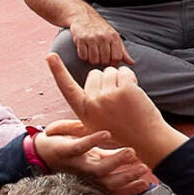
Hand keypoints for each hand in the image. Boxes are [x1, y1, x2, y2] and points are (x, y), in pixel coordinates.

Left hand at [28, 118, 152, 194]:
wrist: (41, 150)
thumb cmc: (71, 152)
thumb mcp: (94, 156)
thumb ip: (112, 157)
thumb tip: (135, 156)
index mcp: (95, 177)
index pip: (116, 187)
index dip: (131, 188)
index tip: (147, 183)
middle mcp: (86, 175)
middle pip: (110, 182)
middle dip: (128, 176)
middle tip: (144, 168)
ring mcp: (76, 164)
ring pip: (98, 168)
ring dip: (116, 160)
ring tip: (131, 152)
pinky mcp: (65, 151)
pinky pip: (80, 147)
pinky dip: (93, 140)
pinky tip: (106, 134)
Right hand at [49, 56, 186, 167]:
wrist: (146, 139)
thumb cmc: (120, 131)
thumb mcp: (91, 128)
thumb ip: (72, 124)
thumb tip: (48, 132)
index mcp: (83, 111)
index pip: (66, 87)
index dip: (58, 70)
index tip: (50, 55)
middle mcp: (92, 103)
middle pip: (95, 73)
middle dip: (106, 80)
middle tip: (116, 100)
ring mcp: (108, 96)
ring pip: (110, 70)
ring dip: (119, 79)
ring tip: (126, 99)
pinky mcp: (125, 90)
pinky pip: (124, 72)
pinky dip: (131, 78)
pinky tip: (134, 94)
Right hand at [67, 4, 133, 67]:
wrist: (83, 16)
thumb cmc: (100, 28)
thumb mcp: (114, 37)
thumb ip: (122, 51)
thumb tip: (131, 63)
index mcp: (113, 37)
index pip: (117, 57)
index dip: (113, 62)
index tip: (109, 60)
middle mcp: (103, 37)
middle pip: (105, 60)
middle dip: (102, 61)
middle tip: (99, 56)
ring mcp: (91, 38)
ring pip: (93, 60)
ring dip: (92, 60)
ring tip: (92, 53)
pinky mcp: (80, 39)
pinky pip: (83, 56)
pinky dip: (83, 56)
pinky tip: (85, 50)